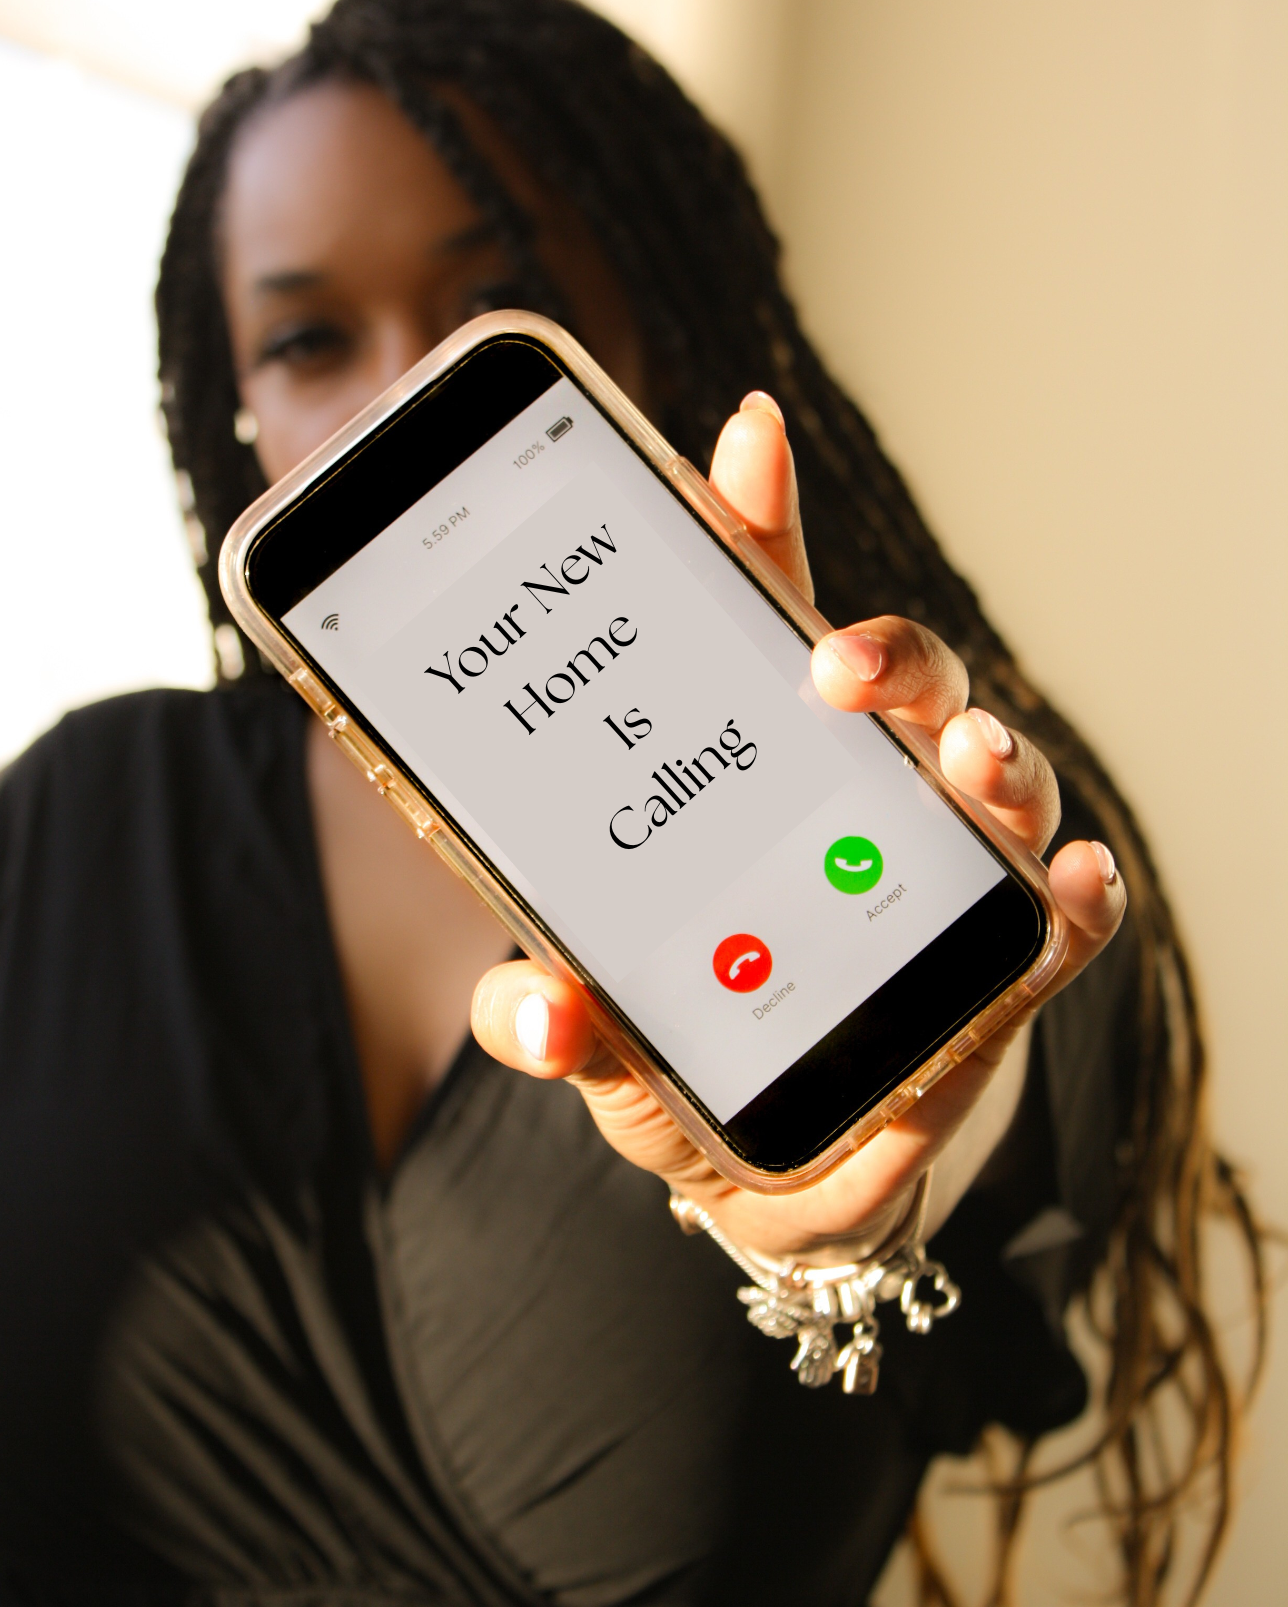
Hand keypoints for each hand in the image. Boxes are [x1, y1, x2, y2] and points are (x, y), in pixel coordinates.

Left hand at [470, 393, 1125, 1260]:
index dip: (754, 526)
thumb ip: (547, 1017)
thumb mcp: (600, 1033)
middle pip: (892, 680)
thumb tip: (535, 1012)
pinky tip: (1064, 878)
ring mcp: (936, 870)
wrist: (779, 1167)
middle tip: (835, 667)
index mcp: (746, 773)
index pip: (751, 626)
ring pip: (988, 768)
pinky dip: (1071, 895)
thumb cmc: (687, 1052)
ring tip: (965, 758)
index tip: (745, 439)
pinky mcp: (998, 966)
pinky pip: (1055, 918)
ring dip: (989, 750)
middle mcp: (855, 795)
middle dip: (883, 651)